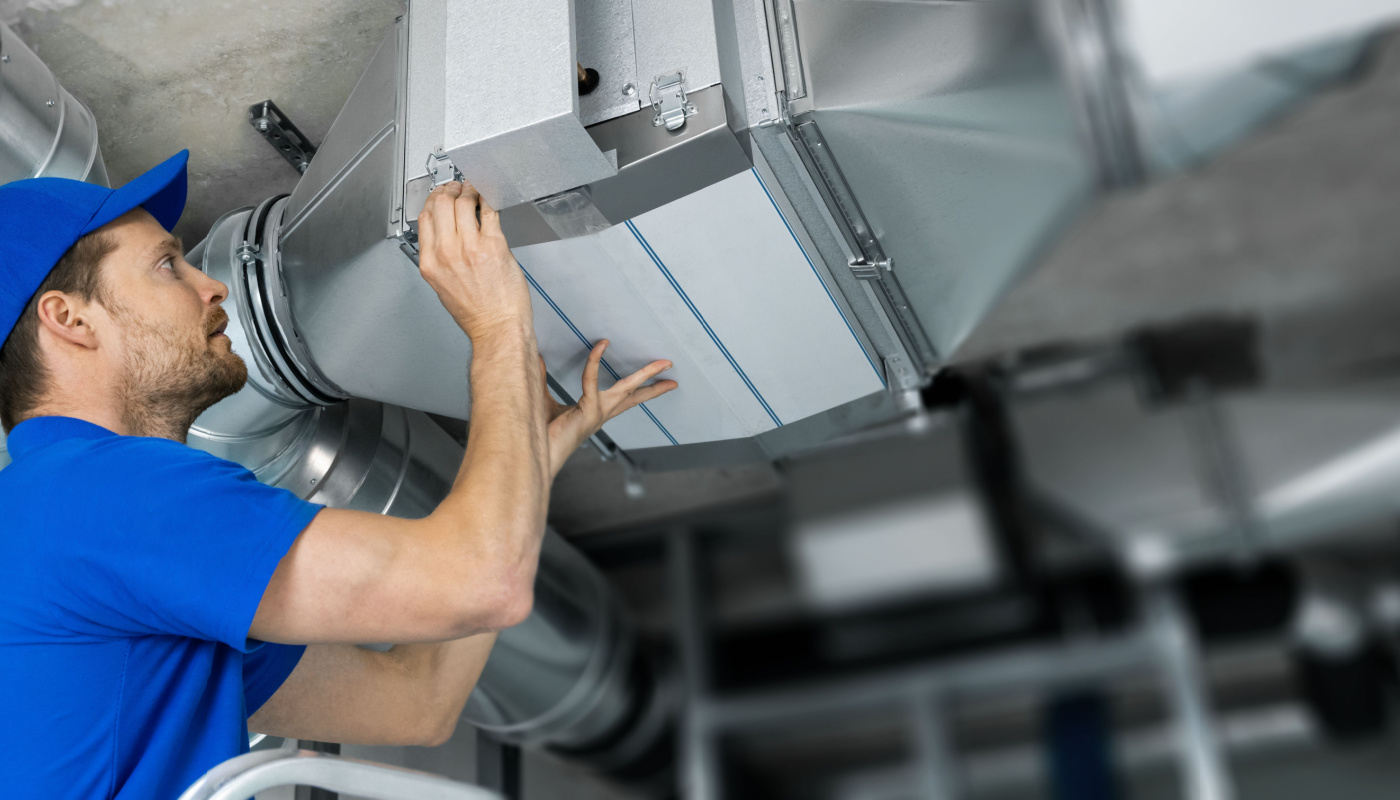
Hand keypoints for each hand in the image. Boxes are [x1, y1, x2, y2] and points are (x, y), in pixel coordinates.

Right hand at [416, 181, 531, 339]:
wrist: (498, 328)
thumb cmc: (475, 314)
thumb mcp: (442, 287)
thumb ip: (439, 260)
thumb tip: (444, 237)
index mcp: (431, 263)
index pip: (425, 218)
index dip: (432, 200)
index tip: (439, 196)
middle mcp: (447, 253)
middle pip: (441, 204)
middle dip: (449, 190)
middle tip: (458, 187)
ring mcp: (471, 247)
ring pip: (464, 203)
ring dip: (470, 191)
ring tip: (475, 191)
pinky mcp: (495, 245)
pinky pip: (490, 212)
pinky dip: (489, 200)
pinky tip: (489, 200)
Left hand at [544, 341, 676, 474]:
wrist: (537, 455)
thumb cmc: (541, 433)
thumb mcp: (543, 400)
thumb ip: (542, 379)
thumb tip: (536, 357)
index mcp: (596, 412)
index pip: (623, 398)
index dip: (638, 386)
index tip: (649, 374)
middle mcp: (601, 413)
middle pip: (634, 396)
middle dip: (655, 384)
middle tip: (672, 373)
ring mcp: (597, 413)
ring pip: (627, 389)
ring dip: (645, 374)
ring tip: (663, 364)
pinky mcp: (587, 411)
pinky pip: (592, 380)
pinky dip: (595, 362)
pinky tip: (601, 345)